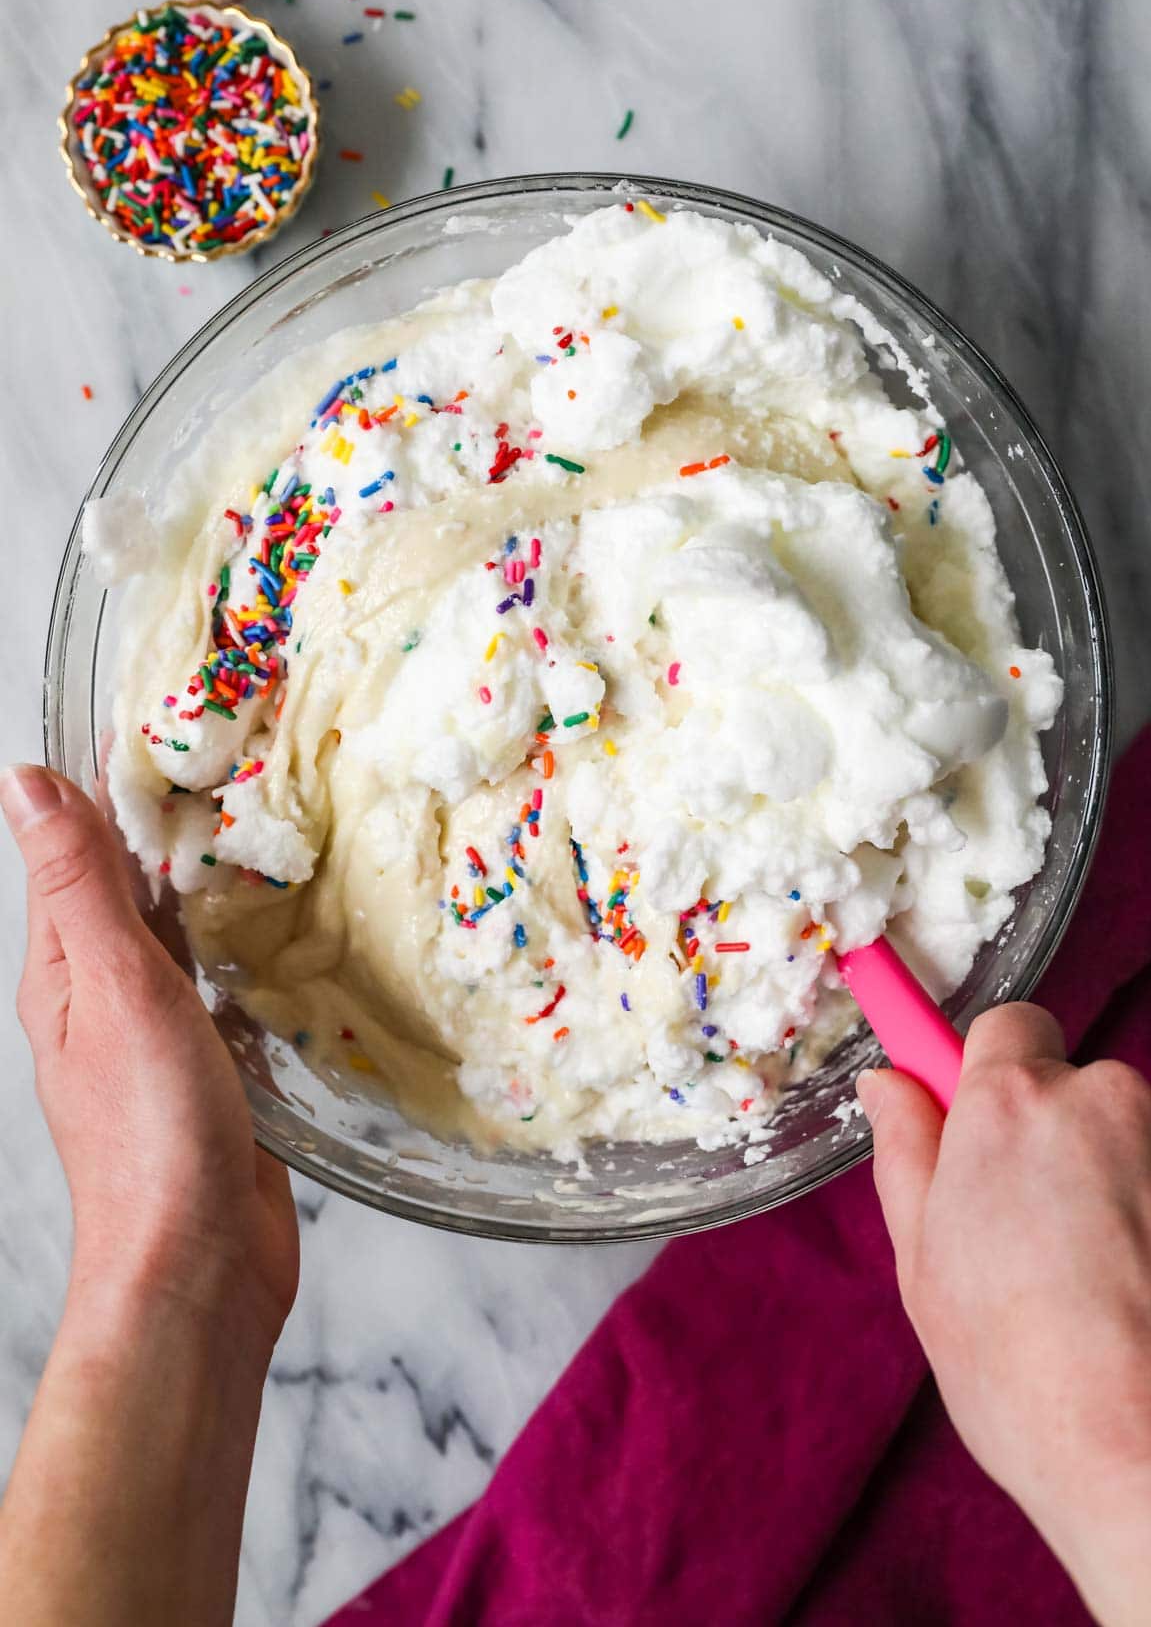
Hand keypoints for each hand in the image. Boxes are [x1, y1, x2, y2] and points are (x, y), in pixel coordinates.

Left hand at [0, 764, 298, 1626]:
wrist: (201, 1266)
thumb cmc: (151, 1135)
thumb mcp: (113, 989)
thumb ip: (80, 886)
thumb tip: (26, 780)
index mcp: (64, 969)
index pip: (77, 849)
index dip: (112, 780)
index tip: (168, 712)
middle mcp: (106, 993)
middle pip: (134, 885)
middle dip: (177, 820)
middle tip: (247, 750)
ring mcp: (162, 1032)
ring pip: (186, 931)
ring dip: (219, 879)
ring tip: (280, 815)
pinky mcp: (217, 1065)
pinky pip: (229, 982)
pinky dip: (253, 943)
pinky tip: (296, 922)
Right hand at [859, 1006, 1150, 1626]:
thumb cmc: (1027, 1378)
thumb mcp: (926, 1267)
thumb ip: (907, 1155)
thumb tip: (888, 1085)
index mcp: (1012, 1105)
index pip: (1007, 1026)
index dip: (989, 1074)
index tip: (976, 1112)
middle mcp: (1107, 1099)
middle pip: (1074, 1091)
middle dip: (1054, 1145)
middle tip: (1030, 1240)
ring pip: (1136, 1142)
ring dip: (1119, 1186)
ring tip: (1101, 1290)